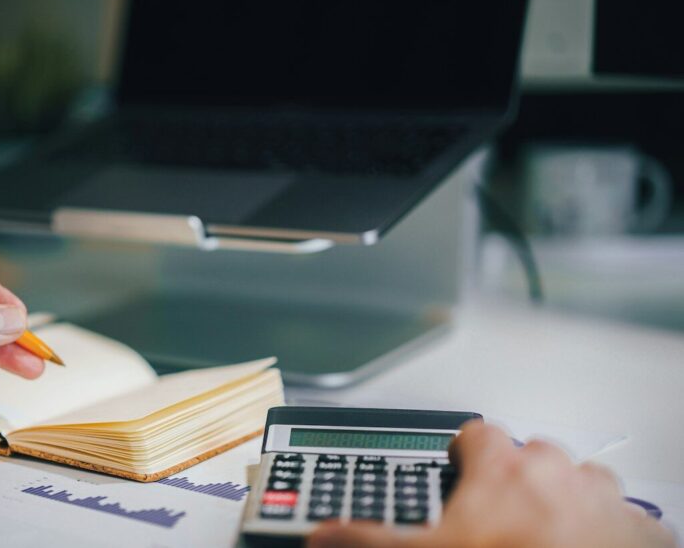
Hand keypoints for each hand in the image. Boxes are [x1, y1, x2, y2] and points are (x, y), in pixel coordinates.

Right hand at [308, 421, 673, 547]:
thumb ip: (371, 540)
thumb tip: (325, 536)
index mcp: (502, 469)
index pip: (475, 432)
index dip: (463, 453)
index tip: (456, 472)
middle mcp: (558, 471)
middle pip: (531, 456)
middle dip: (516, 482)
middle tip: (498, 524)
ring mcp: (604, 499)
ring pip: (582, 483)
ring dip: (566, 504)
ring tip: (545, 540)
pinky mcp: (643, 532)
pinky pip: (626, 520)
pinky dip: (610, 534)